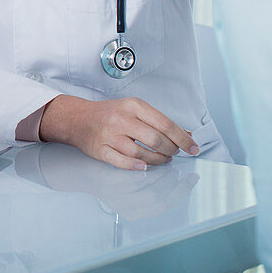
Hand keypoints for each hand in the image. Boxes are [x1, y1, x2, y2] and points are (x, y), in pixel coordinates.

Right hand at [38, 95, 198, 169]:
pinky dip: (135, 166)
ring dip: (157, 160)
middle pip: (154, 139)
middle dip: (171, 150)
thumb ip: (158, 121)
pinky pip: (121, 161)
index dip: (182, 138)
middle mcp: (121, 119)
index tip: (193, 147)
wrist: (78, 118)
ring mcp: (109, 135)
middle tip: (175, 154)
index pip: (164, 123)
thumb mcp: (134, 109)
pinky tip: (144, 166)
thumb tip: (186, 134)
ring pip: (140, 152)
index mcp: (132, 106)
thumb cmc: (109, 114)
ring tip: (163, 160)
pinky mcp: (100, 149)